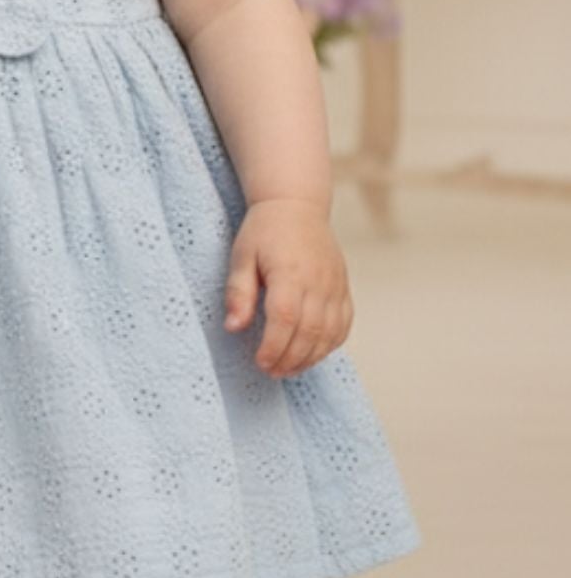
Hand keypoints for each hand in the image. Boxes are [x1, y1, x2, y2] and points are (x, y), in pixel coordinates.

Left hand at [222, 199, 352, 377]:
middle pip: (309, 332)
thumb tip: (233, 327)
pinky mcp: (343, 288)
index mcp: (290, 272)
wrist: (296, 206)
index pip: (285, 320)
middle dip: (289, 359)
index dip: (274, 347)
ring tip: (287, 369)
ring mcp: (335, 285)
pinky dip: (329, 345)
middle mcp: (318, 281)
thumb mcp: (241, 256)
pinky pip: (343, 324)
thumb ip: (238, 293)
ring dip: (309, 357)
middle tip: (270, 371)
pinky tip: (311, 354)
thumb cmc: (264, 230)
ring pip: (329, 334)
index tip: (260, 362)